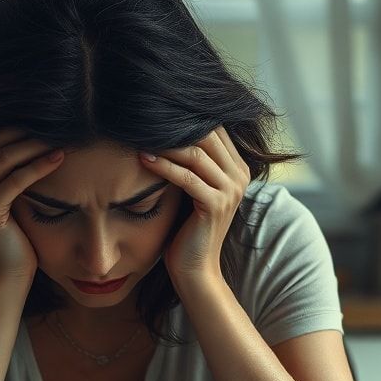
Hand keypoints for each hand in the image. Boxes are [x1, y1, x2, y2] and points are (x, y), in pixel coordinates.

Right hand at [0, 128, 63, 286]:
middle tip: (57, 121)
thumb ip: (3, 165)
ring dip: (37, 143)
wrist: (6, 273)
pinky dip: (40, 165)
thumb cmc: (12, 232)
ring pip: (6, 156)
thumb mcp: (3, 192)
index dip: (16, 121)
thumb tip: (27, 127)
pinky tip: (59, 158)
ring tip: (63, 136)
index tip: (46, 115)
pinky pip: (17, 179)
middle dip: (28, 128)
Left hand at [139, 127, 250, 286]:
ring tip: (139, 135)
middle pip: (207, 135)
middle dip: (175, 125)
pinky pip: (187, 177)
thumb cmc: (187, 228)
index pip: (214, 128)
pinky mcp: (216, 205)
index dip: (186, 116)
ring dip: (165, 143)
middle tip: (144, 117)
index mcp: (238, 167)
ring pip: (196, 153)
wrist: (195, 269)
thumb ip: (191, 162)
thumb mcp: (192, 188)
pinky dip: (164, 166)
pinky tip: (143, 159)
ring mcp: (231, 190)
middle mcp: (240, 175)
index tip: (154, 111)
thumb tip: (166, 128)